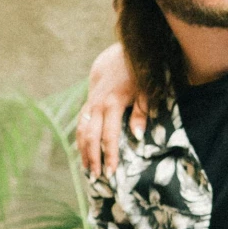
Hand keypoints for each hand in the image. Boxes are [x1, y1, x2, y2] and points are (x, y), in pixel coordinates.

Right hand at [77, 44, 144, 178]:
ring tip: (86, 169)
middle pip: (91, 137)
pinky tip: (83, 151)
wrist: (120, 51)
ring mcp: (90, 102)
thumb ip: (141, 113)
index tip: (112, 172)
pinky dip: (81, 138)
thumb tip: (138, 137)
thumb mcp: (146, 91)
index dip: (110, 155)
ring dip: (83, 151)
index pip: (109, 136)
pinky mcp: (88, 100)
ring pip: (82, 131)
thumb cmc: (139, 72)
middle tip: (96, 177)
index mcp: (113, 103)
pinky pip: (81, 123)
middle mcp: (98, 105)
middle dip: (93, 158)